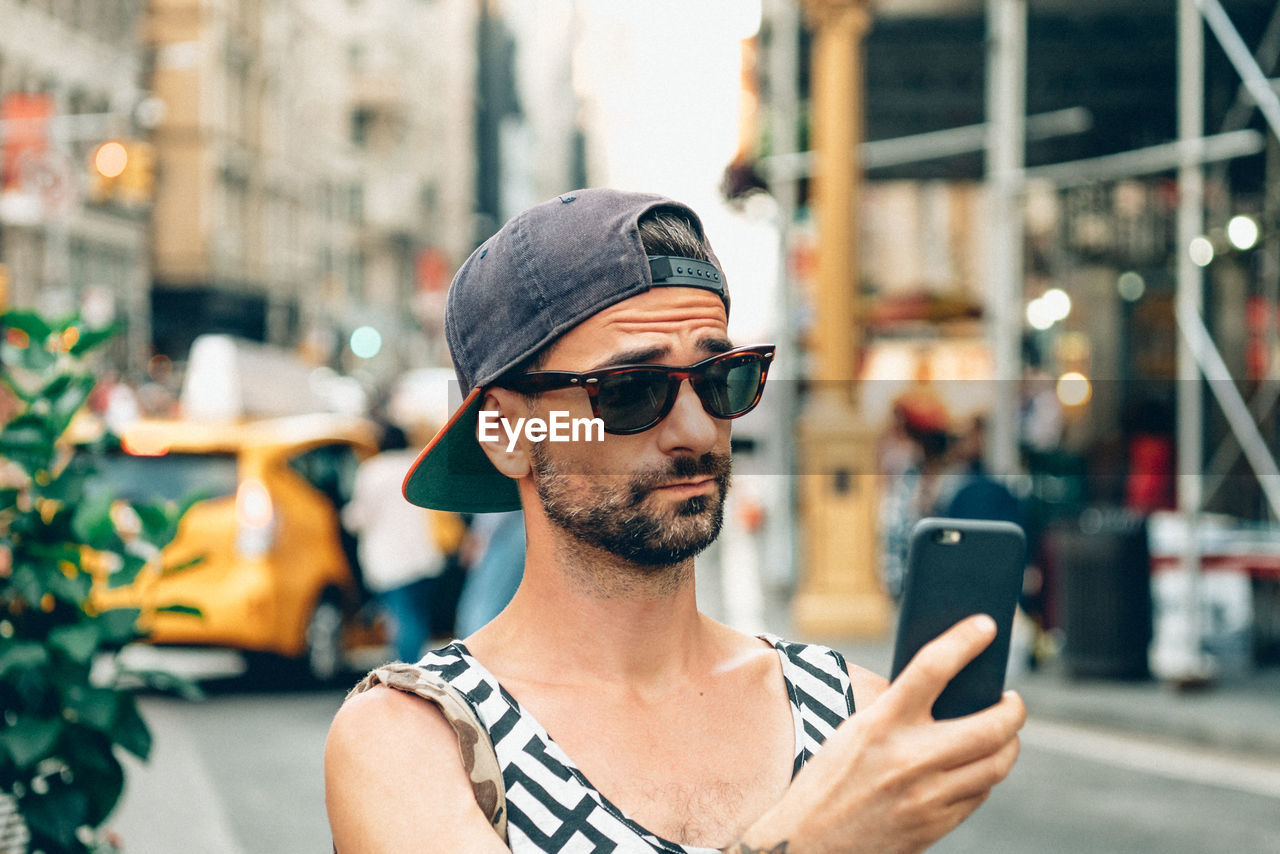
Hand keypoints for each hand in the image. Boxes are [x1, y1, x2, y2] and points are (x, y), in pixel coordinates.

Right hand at [736, 615, 1025, 853]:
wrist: (810, 844)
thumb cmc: (828, 781)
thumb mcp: (853, 732)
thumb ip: (898, 712)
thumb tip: (948, 693)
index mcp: (881, 724)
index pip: (933, 668)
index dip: (965, 640)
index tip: (986, 625)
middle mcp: (910, 758)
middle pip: (990, 725)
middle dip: (1013, 709)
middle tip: (1012, 699)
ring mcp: (928, 796)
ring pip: (996, 764)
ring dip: (1008, 744)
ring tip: (1003, 732)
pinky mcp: (936, 825)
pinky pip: (979, 794)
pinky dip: (985, 775)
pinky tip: (977, 766)